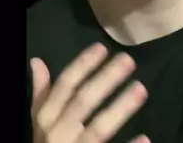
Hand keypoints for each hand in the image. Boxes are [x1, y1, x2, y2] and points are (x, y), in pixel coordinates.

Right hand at [30, 43, 148, 142]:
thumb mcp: (40, 123)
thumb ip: (41, 94)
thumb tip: (37, 61)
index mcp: (46, 118)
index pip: (64, 85)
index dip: (83, 65)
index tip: (102, 47)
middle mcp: (58, 133)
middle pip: (83, 102)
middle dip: (106, 80)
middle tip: (129, 60)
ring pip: (98, 129)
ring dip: (119, 109)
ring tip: (141, 89)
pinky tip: (145, 138)